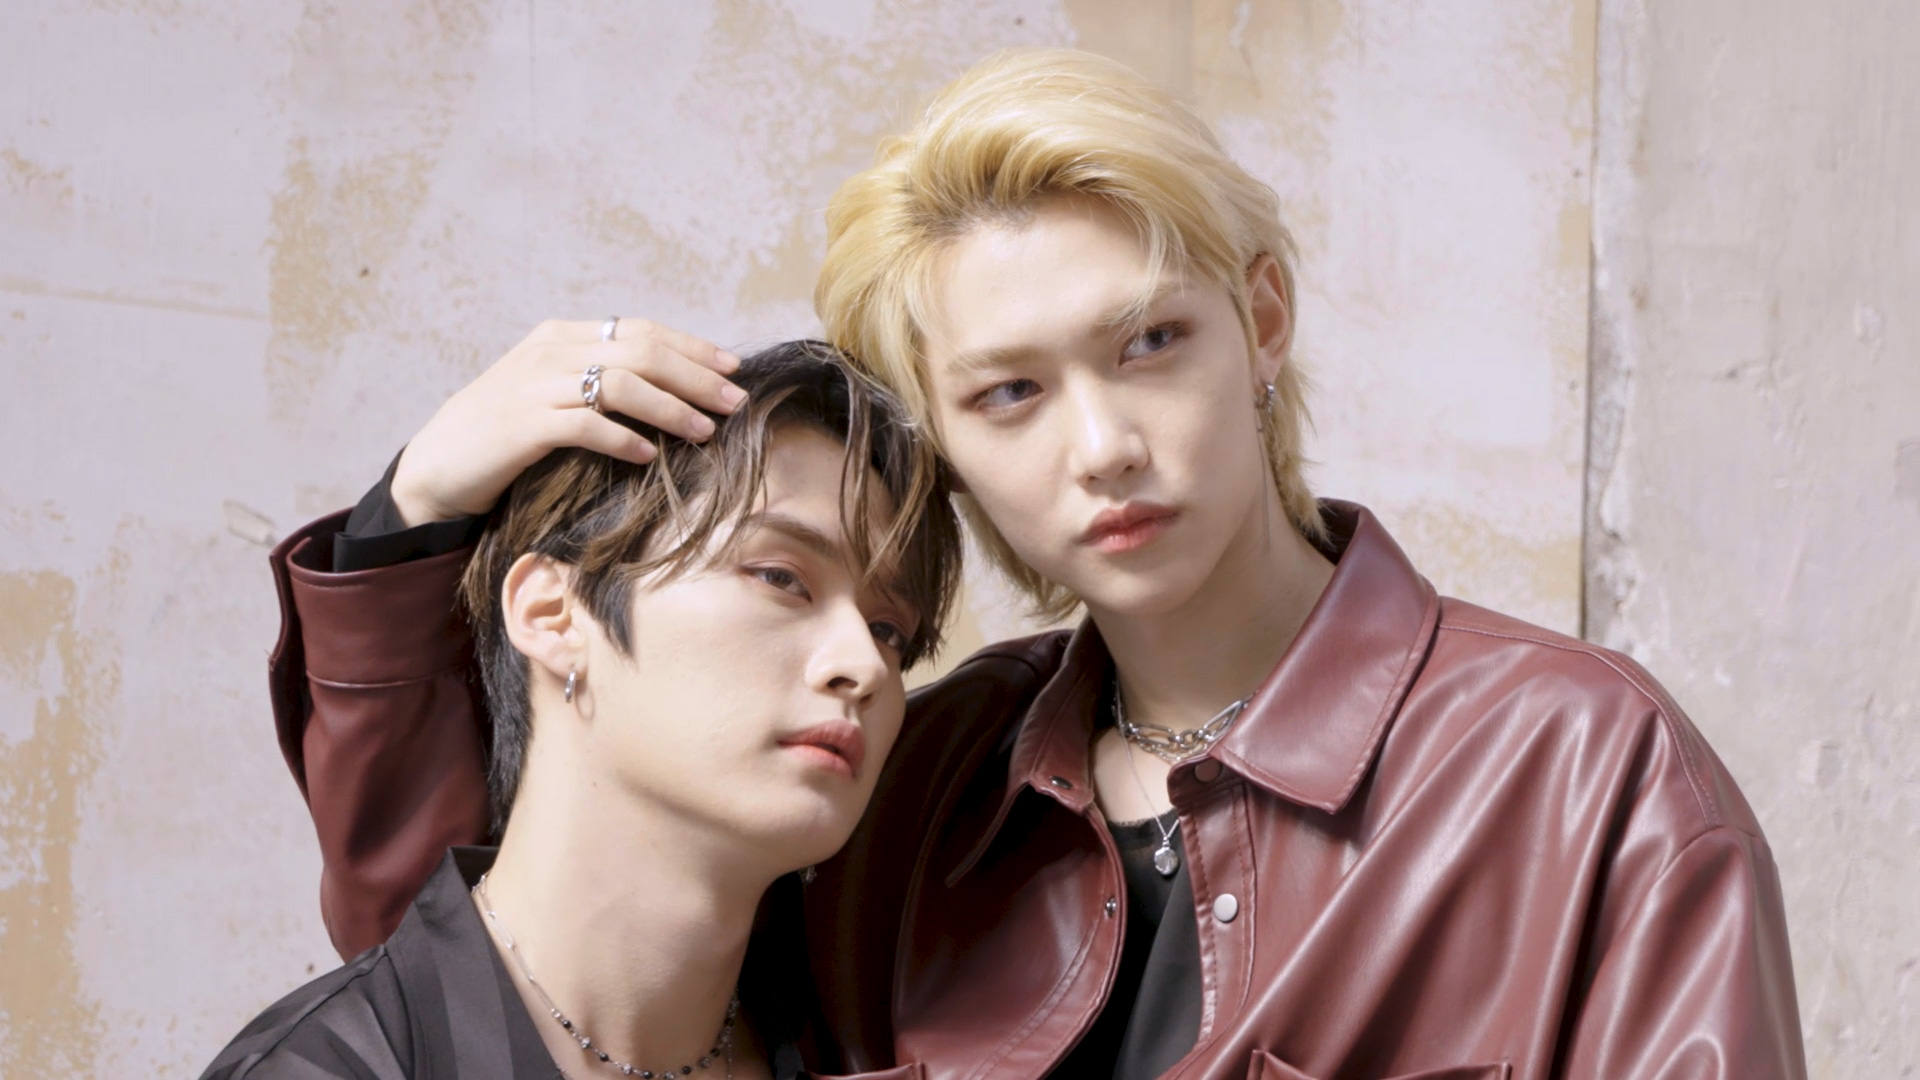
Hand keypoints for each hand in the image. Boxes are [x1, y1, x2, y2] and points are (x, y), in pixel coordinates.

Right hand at [389, 318, 745, 525]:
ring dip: (670, 409)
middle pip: (641, 352)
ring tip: (704, 432)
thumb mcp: (552, 396)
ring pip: (620, 384)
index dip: (691, 347)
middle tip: (735, 403)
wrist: (436, 467)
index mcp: (560, 337)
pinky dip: (623, 438)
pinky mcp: (521, 425)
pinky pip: (585, 425)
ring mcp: (533, 386)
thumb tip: (669, 393)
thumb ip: (597, 383)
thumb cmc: (505, 437)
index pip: (640, 330)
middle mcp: (549, 352)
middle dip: (696, 377)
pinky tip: (648, 457)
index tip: (732, 368)